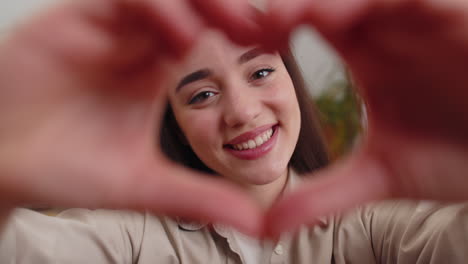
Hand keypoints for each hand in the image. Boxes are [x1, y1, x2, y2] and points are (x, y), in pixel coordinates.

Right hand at [0, 0, 261, 234]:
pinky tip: (180, 37)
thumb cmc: (67, 172)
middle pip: (195, 7)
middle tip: (268, 30)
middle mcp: (138, 46)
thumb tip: (256, 225)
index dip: (245, 40)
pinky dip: (155, 8)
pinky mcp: (75, 19)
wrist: (2, 167)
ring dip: (202, 4)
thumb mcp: (143, 185)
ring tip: (239, 27)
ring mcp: (109, 29)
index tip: (279, 50)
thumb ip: (197, 198)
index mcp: (159, 75)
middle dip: (230, 12)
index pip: (211, 40)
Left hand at [246, 0, 467, 236]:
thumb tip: (269, 224)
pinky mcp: (456, 16)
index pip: (306, 19)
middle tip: (255, 26)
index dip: (271, 25)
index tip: (239, 45)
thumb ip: (324, 194)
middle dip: (292, 5)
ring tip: (294, 21)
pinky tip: (340, 22)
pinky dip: (382, 2)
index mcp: (364, 51)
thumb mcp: (379, 176)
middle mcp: (387, 27)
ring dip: (328, 2)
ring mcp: (420, 18)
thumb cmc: (454, 156)